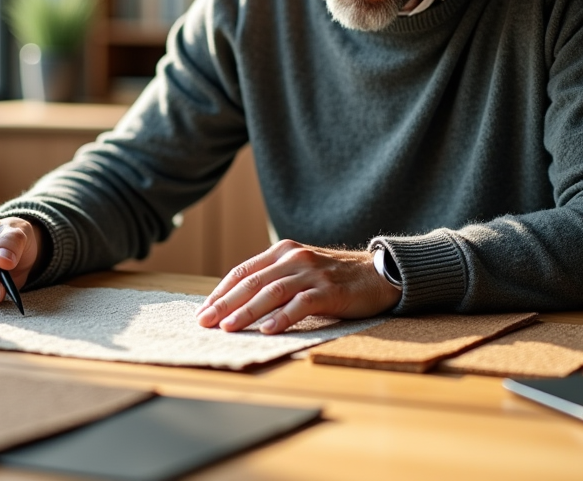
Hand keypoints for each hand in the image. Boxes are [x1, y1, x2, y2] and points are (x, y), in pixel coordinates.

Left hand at [195, 239, 400, 334]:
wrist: (379, 273)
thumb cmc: (334, 277)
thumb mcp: (300, 270)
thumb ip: (274, 279)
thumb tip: (238, 304)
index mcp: (282, 251)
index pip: (243, 272)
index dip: (221, 291)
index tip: (203, 310)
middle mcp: (294, 258)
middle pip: (252, 282)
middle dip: (225, 303)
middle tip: (205, 322)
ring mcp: (312, 273)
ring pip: (272, 292)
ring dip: (247, 311)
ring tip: (229, 328)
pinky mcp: (330, 290)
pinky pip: (302, 303)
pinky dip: (283, 317)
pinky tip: (268, 329)